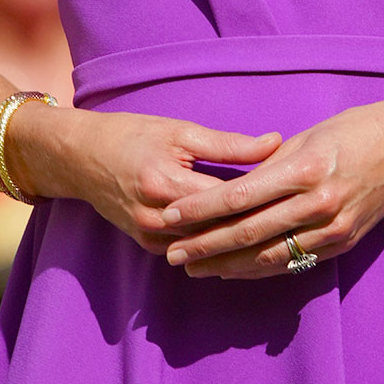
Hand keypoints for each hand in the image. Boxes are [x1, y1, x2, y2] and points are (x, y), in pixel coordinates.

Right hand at [11, 101, 282, 255]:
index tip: (300, 196)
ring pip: (208, 249)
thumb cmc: (133, 135)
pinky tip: (251, 246)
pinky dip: (219, 250)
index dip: (265, 200)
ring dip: (244, 246)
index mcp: (166, 184)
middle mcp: (156, 219)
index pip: (227, 202)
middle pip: (221, 233)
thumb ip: (229, 144)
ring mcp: (150, 237)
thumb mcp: (181, 131)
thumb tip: (275, 143)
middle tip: (303, 226)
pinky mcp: (147, 245)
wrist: (80, 157)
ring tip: (285, 240)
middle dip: (262, 230)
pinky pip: (191, 252)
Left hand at [158, 97, 383, 278]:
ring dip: (227, 265)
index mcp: (304, 169)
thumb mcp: (307, 137)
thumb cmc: (353, 131)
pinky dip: (261, 268)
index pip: (240, 196)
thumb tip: (227, 189)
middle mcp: (318, 202)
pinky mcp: (342, 243)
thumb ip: (267, 166)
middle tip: (174, 255)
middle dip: (206, 246)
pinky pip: (294, 261)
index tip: (170, 215)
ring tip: (195, 269)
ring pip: (269, 255)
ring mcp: (332, 228)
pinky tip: (235, 270)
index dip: (201, 210)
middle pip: (249, 232)